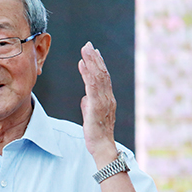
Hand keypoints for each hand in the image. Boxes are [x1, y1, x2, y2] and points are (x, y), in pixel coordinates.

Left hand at [78, 42, 117, 163]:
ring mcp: (104, 101)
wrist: (101, 146)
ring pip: (99, 76)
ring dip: (92, 61)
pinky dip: (88, 74)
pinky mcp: (97, 106)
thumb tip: (85, 98)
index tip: (92, 52)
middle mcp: (108, 97)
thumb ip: (89, 105)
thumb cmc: (96, 133)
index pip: (103, 78)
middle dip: (95, 58)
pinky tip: (84, 65)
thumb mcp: (91, 115)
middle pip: (102, 73)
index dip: (98, 64)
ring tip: (86, 49)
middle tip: (88, 45)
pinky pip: (93, 86)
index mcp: (106, 99)